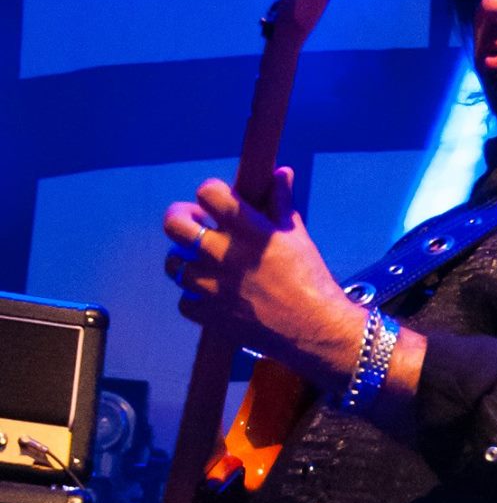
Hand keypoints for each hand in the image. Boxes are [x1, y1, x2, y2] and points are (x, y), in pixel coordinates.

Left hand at [163, 168, 364, 389]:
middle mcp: (226, 254)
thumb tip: (279, 172)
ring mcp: (214, 286)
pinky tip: (211, 298)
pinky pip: (185, 302)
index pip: (208, 192)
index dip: (210, 193)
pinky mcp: (211, 315)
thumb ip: (281, 203)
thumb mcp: (298, 236)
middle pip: (175, 224)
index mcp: (249, 229)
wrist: (317, 330)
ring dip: (184, 261)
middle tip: (191, 226)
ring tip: (198, 264)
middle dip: (179, 219)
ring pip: (174, 264)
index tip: (216, 203)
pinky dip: (195, 300)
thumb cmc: (311, 279)